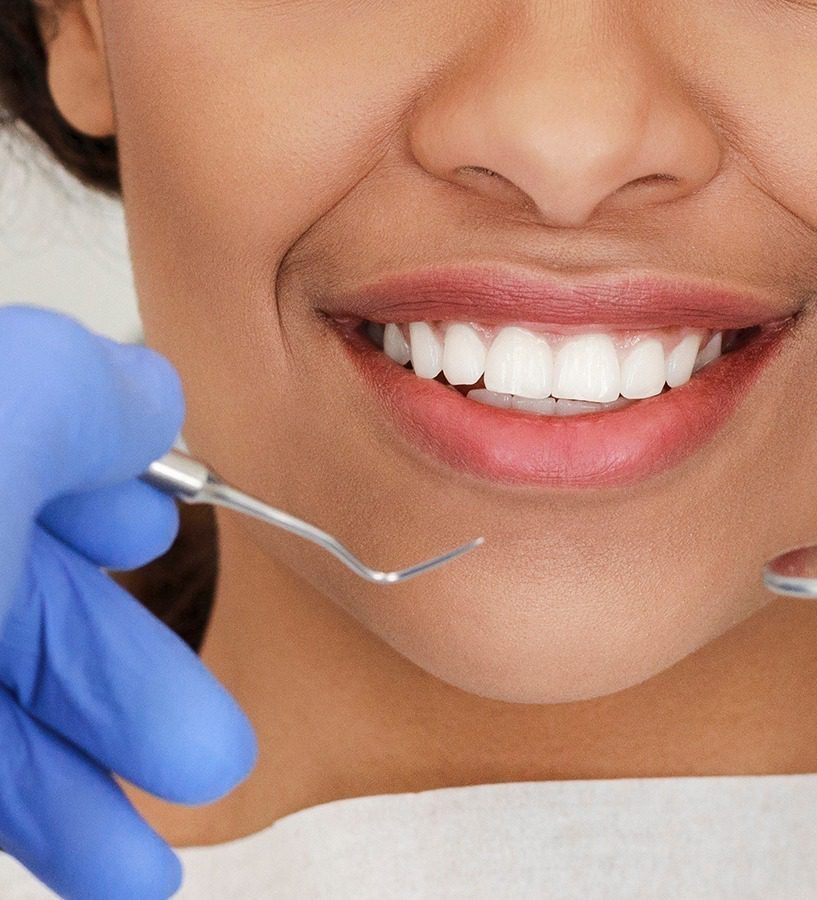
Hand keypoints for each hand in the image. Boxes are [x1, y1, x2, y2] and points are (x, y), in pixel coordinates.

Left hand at [0, 306, 255, 898]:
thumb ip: (75, 392)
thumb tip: (149, 396)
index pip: (16, 441)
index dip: (95, 487)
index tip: (145, 528)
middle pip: (21, 601)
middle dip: (130, 683)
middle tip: (209, 747)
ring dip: (87, 781)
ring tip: (147, 860)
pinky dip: (32, 814)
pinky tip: (102, 859)